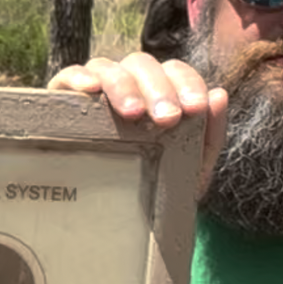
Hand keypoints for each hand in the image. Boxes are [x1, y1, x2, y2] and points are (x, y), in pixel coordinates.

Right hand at [47, 52, 229, 194]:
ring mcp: (95, 88)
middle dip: (158, 89)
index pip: (175, 71)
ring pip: (108, 66)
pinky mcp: (63, 96)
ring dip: (123, 86)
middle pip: (142, 65)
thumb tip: (219, 95)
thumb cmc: (150, 186)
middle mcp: (128, 83)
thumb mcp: (187, 169)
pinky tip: (89, 90)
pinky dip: (78, 77)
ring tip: (132, 114)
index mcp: (159, 92)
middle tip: (167, 119)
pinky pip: (68, 75)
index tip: (194, 109)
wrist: (108, 218)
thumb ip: (208, 136)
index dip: (187, 83)